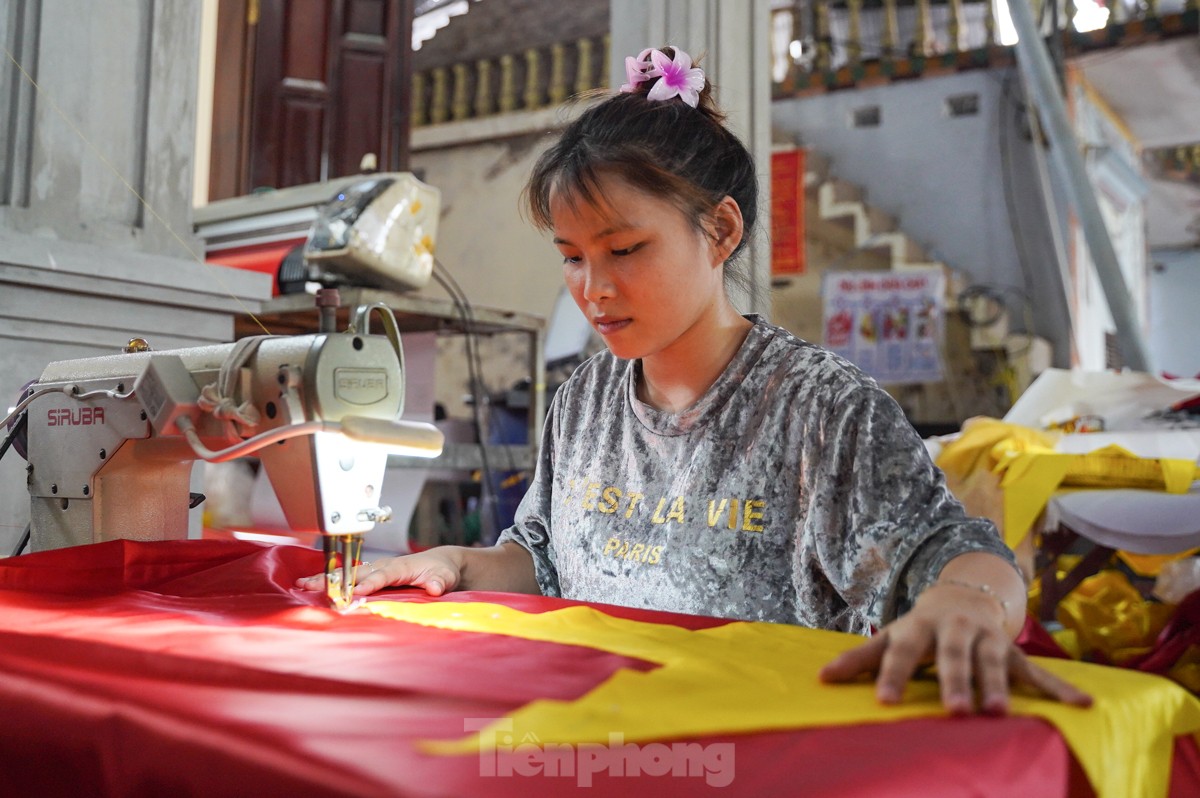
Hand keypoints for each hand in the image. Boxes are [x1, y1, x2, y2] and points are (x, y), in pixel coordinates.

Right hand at [294, 548, 462, 597]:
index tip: (357, 591)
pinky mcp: (370, 575)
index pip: (383, 575)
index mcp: (401, 566)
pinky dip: (330, 579)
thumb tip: (435, 587)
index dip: (370, 583)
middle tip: (314, 586)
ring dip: (326, 578)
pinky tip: (309, 585)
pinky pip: (348, 577)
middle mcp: (384, 565)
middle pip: (357, 572)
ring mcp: (376, 569)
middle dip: (336, 579)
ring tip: (302, 584)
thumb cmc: (442, 570)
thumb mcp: (446, 576)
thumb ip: (440, 581)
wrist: (440, 563)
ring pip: (348, 574)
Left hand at [819, 582, 1091, 713]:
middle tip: (955, 710)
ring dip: (999, 686)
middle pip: (954, 656)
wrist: (964, 595)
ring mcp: (988, 639)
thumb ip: (860, 659)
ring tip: (999, 712)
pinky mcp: (1014, 651)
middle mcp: (956, 630)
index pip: (903, 651)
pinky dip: (1061, 688)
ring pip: (995, 662)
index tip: (884, 702)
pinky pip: (1038, 672)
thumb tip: (820, 680)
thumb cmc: (919, 628)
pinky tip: (1084, 706)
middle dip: (955, 682)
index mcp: (920, 627)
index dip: (892, 675)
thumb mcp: (890, 636)